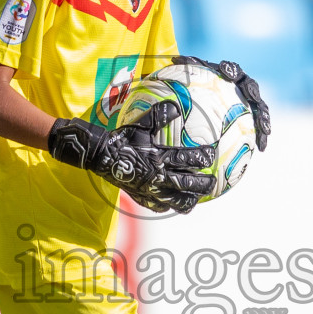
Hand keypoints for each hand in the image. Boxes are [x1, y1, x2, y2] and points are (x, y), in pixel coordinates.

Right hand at [48, 102, 214, 213]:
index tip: (211, 155)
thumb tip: (176, 106)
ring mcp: (150, 190)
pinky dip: (168, 206)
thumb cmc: (123, 139)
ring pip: (177, 201)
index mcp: (159, 157)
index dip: (202, 157)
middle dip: (203, 183)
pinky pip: (159, 207)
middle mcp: (158, 176)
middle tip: (212, 181)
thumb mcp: (141, 125)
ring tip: (196, 197)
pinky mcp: (142, 197)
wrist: (101, 156)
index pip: (188, 159)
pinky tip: (172, 203)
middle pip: (188, 184)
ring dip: (190, 199)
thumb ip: (160, 115)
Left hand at [172, 56, 270, 151]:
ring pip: (261, 108)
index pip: (232, 70)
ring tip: (265, 128)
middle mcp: (243, 88)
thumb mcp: (192, 83)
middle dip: (252, 90)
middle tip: (251, 94)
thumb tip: (174, 58)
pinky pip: (259, 128)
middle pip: (251, 87)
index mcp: (230, 77)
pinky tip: (262, 148)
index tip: (226, 73)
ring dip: (264, 117)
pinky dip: (262, 137)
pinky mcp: (254, 119)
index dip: (231, 70)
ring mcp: (251, 104)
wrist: (211, 106)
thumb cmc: (200, 91)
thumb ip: (187, 71)